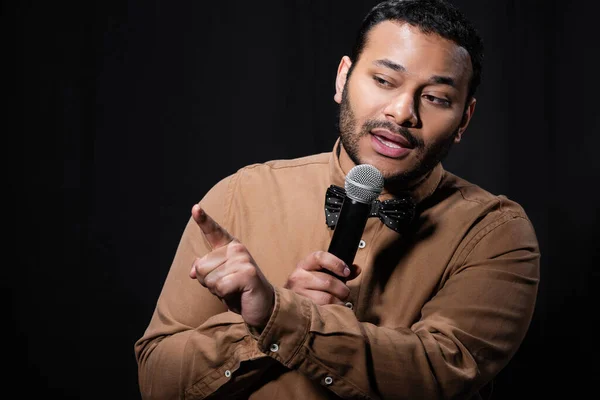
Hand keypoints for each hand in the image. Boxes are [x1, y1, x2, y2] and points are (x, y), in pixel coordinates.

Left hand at [189, 204, 273, 328]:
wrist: (263, 307)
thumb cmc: (238, 291)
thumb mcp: (218, 279)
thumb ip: (204, 271)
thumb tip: (193, 271)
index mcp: (229, 247)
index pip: (213, 231)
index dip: (203, 219)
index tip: (195, 207)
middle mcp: (237, 249)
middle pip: (201, 267)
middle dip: (209, 283)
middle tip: (228, 286)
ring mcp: (243, 259)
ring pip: (209, 279)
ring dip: (217, 290)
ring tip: (234, 290)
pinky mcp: (248, 273)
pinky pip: (220, 287)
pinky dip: (225, 296)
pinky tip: (238, 293)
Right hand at [284, 251, 360, 305]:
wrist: (285, 303)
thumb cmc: (308, 287)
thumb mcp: (319, 274)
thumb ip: (338, 271)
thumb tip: (357, 269)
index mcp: (304, 265)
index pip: (319, 257)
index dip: (336, 263)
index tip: (346, 272)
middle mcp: (298, 277)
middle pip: (328, 281)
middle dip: (342, 289)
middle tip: (344, 293)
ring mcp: (297, 294)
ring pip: (327, 298)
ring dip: (338, 302)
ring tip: (338, 302)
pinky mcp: (300, 308)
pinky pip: (323, 310)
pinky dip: (331, 311)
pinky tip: (331, 310)